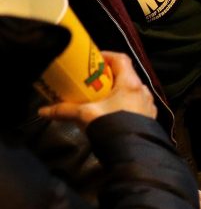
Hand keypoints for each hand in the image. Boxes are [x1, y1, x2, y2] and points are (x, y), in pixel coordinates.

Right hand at [38, 51, 156, 127]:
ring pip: (131, 91)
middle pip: (125, 75)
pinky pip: (136, 104)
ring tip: (100, 98)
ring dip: (116, 92)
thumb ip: (64, 110)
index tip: (92, 61)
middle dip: (108, 77)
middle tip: (91, 81)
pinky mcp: (149, 117)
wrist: (132, 152)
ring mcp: (148, 105)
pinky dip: (124, 104)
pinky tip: (112, 114)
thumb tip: (44, 111)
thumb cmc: (112, 127)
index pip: (120, 59)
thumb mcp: (85, 115)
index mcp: (130, 83)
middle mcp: (143, 91)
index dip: (106, 56)